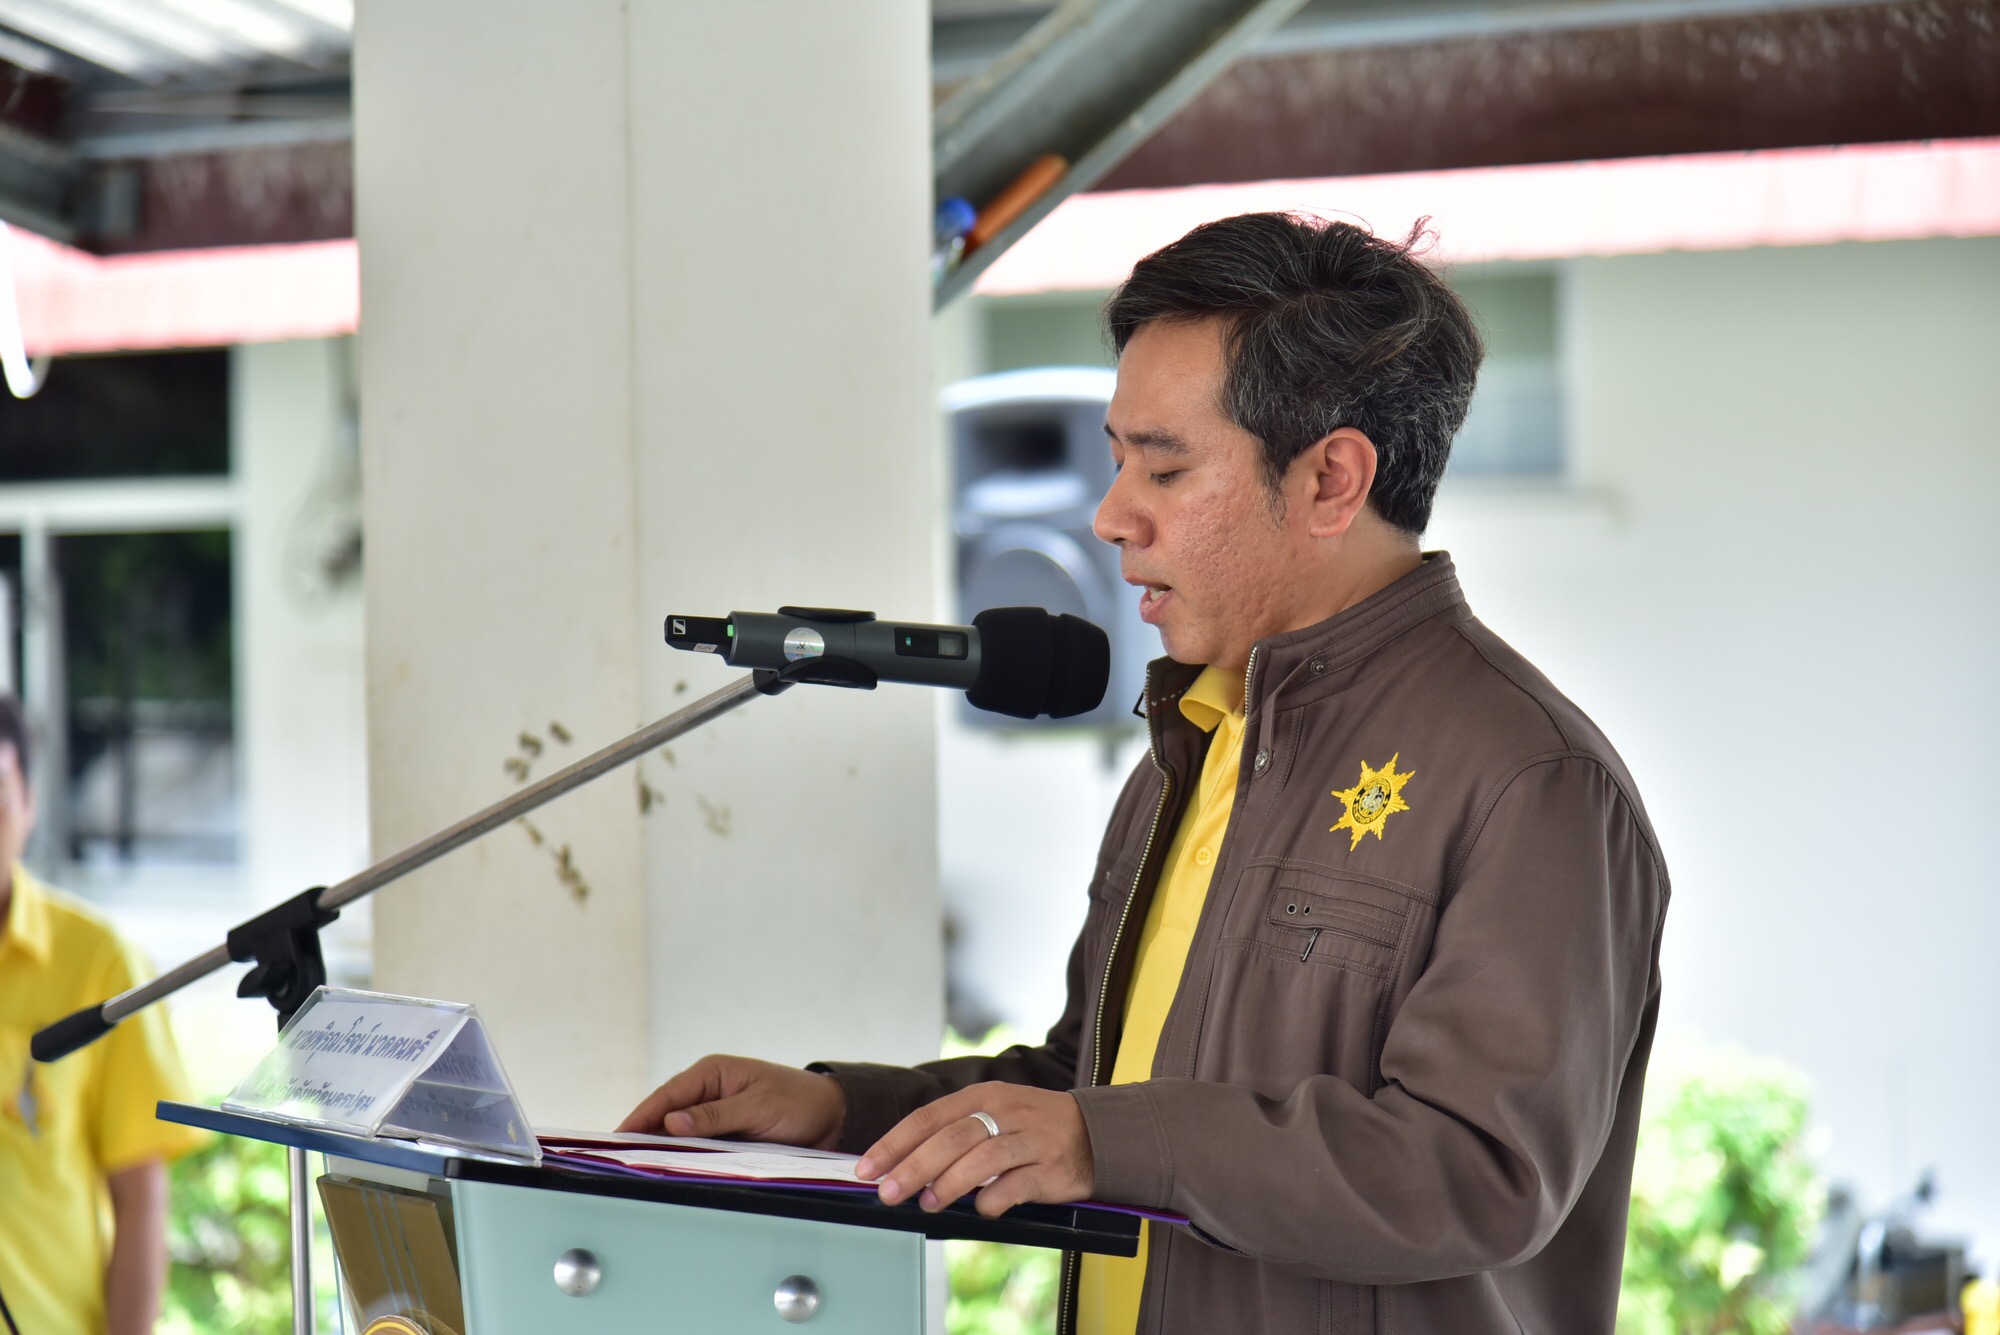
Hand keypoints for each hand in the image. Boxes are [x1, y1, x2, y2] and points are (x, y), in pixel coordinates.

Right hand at [617, 1054, 845, 1149]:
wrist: (831, 1118)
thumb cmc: (798, 1103)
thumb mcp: (758, 1107)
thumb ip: (715, 1116)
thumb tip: (671, 1122)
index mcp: (713, 1072)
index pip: (667, 1094)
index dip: (640, 1116)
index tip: (615, 1138)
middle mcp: (708, 1090)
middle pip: (665, 1114)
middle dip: (641, 1135)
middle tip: (614, 1160)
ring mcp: (714, 1113)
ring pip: (677, 1133)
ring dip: (659, 1149)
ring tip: (632, 1170)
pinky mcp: (723, 1133)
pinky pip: (695, 1145)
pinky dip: (681, 1157)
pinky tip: (666, 1172)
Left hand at [857, 1082, 1092, 1217]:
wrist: (1098, 1133)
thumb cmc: (1033, 1128)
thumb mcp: (995, 1114)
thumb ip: (955, 1134)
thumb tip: (904, 1166)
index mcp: (983, 1096)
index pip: (928, 1118)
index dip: (894, 1143)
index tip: (867, 1168)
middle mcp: (1004, 1113)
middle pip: (950, 1139)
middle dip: (912, 1167)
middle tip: (887, 1193)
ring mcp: (1028, 1139)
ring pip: (980, 1159)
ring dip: (948, 1184)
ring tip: (926, 1204)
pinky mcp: (1049, 1168)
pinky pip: (1015, 1186)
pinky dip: (993, 1200)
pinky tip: (981, 1211)